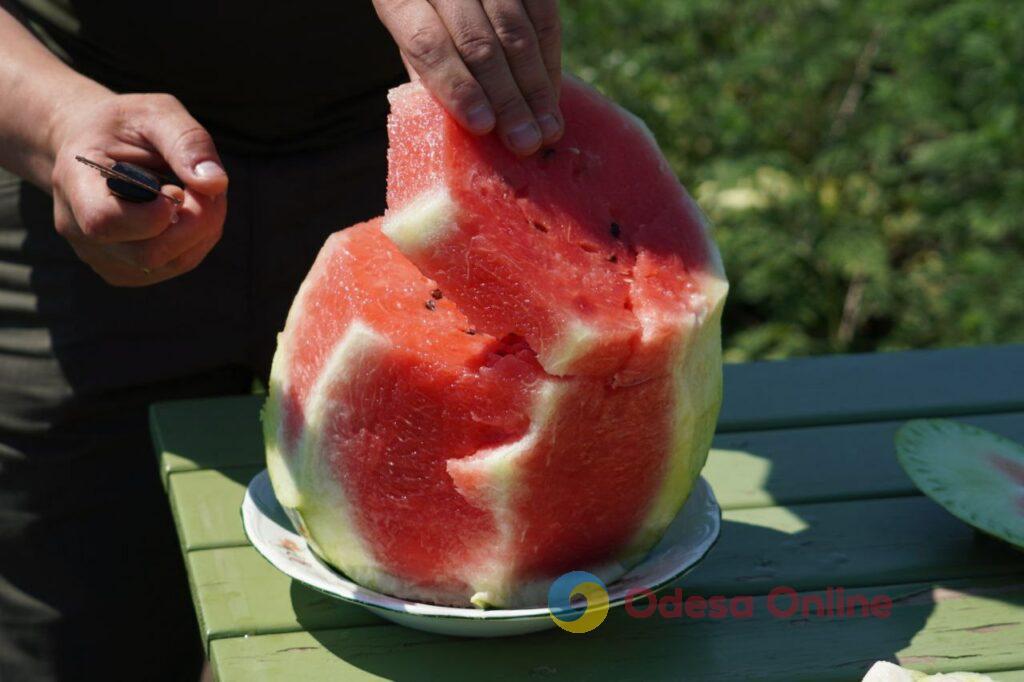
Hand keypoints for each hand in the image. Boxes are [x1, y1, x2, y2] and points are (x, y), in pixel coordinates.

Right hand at [49, 93, 228, 285]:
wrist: (95, 147)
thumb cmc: (125, 126)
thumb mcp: (155, 113)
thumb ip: (186, 141)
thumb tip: (215, 184)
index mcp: (74, 184)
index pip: (104, 222)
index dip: (152, 216)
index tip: (177, 189)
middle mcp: (79, 230)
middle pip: (147, 253)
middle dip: (194, 222)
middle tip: (204, 187)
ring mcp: (102, 256)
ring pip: (169, 263)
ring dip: (202, 230)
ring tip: (198, 193)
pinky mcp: (126, 269)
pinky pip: (175, 265)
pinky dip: (197, 240)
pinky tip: (190, 212)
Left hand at [374, 0, 561, 155]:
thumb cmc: (424, 12)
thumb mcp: (412, 38)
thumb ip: (429, 73)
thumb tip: (462, 132)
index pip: (427, 44)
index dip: (457, 86)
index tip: (483, 126)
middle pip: (477, 42)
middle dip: (506, 97)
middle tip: (525, 141)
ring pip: (516, 30)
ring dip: (535, 86)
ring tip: (547, 128)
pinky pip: (544, 16)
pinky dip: (550, 60)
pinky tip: (552, 96)